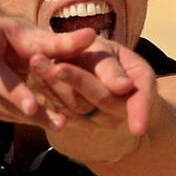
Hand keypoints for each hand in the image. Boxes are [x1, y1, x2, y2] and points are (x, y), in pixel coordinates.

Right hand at [0, 16, 97, 129]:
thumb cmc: (19, 42)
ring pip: (0, 102)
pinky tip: (48, 122)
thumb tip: (92, 35)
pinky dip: (24, 119)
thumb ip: (62, 42)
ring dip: (28, 115)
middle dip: (16, 94)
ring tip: (59, 123)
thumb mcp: (37, 38)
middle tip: (33, 108)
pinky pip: (1, 113)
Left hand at [27, 37, 157, 163]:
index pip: (141, 100)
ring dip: (55, 84)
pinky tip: (34, 74)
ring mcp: (99, 120)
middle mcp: (120, 109)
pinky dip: (47, 91)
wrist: (91, 72)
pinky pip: (62, 110)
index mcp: (139, 86)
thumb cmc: (105, 56)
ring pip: (78, 106)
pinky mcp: (76, 122)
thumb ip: (111, 69)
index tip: (132, 114)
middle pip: (101, 98)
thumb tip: (124, 88)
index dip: (140, 111)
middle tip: (57, 64)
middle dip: (77, 80)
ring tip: (37, 61)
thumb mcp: (110, 53)